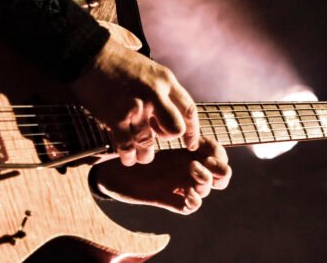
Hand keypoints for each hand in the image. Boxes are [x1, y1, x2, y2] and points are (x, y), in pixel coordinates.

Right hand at [69, 22, 198, 165]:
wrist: (88, 54)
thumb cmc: (116, 61)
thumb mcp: (148, 68)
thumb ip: (160, 89)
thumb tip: (165, 113)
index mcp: (165, 80)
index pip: (189, 110)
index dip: (191, 130)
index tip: (189, 142)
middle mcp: (155, 94)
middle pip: (175, 129)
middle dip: (167, 138)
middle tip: (156, 138)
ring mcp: (136, 106)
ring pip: (149, 143)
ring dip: (145, 154)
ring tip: (141, 156)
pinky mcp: (116, 117)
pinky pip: (127, 146)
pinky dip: (128, 156)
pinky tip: (127, 157)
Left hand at [91, 137, 231, 213]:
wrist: (107, 164)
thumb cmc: (125, 142)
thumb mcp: (145, 128)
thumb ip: (162, 123)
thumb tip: (176, 119)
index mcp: (185, 149)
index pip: (216, 152)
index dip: (218, 152)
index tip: (204, 144)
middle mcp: (185, 167)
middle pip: (220, 174)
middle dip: (220, 170)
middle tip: (206, 163)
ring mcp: (177, 183)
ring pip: (207, 189)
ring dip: (205, 181)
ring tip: (192, 170)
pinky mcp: (167, 198)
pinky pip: (190, 206)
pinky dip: (194, 201)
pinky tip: (186, 193)